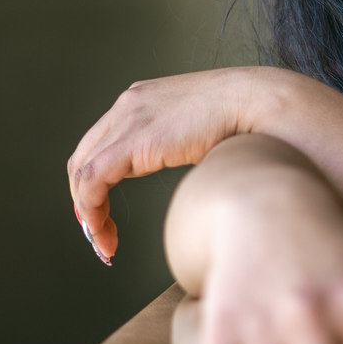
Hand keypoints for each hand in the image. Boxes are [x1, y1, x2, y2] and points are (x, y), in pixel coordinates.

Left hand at [67, 67, 285, 260]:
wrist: (260, 104)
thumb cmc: (246, 121)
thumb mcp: (199, 131)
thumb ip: (180, 145)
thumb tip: (186, 166)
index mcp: (142, 100)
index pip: (99, 144)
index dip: (94, 184)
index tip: (105, 216)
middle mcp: (128, 104)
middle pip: (83, 158)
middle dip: (85, 201)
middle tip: (99, 235)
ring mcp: (128, 118)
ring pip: (82, 172)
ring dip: (88, 214)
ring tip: (105, 244)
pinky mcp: (134, 141)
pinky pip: (93, 181)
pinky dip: (92, 211)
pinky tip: (105, 233)